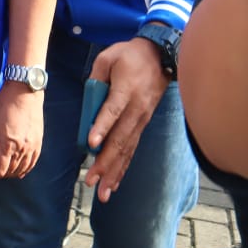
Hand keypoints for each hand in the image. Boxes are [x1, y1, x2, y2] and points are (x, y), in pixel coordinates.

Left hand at [0, 82, 43, 180]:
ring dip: (10, 173)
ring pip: (21, 170)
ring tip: (1, 167)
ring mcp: (32, 147)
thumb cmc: (4, 105)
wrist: (25, 93)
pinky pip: (31, 164)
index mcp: (7, 144)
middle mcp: (22, 149)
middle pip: (9, 172)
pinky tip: (17, 169)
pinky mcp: (38, 144)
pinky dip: (23, 169)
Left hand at [81, 37, 168, 200]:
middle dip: (104, 161)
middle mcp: (136, 109)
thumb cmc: (129, 55)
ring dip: (114, 172)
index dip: (101, 127)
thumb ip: (95, 77)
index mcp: (126, 90)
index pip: (112, 111)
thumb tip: (86, 99)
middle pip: (120, 138)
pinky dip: (123, 167)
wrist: (161, 56)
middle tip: (90, 179)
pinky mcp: (142, 125)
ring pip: (127, 149)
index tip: (90, 144)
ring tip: (102, 192)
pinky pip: (132, 149)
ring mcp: (141, 119)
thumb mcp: (108, 57)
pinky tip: (114, 183)